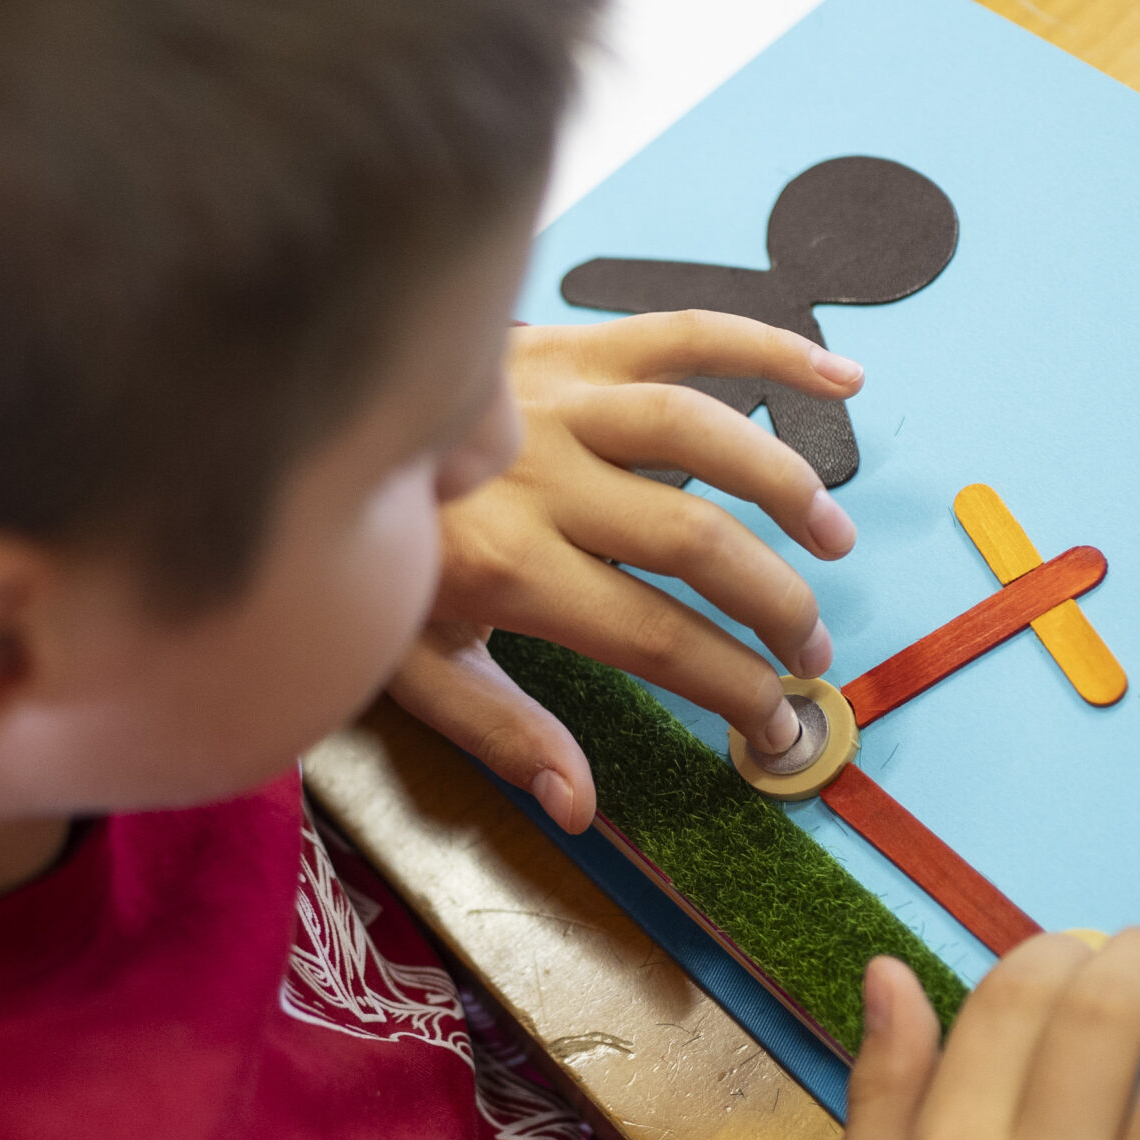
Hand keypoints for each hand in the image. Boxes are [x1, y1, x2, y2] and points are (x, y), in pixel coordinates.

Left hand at [388, 311, 861, 830]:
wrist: (299, 424)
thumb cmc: (369, 555)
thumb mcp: (407, 666)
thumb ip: (498, 731)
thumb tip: (580, 804)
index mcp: (505, 566)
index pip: (656, 636)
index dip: (735, 689)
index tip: (779, 727)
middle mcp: (542, 476)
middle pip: (698, 540)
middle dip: (777, 606)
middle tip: (814, 654)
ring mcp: (560, 398)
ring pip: (704, 430)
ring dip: (785, 484)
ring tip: (834, 539)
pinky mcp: (567, 342)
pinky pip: (683, 334)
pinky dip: (768, 349)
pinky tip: (840, 379)